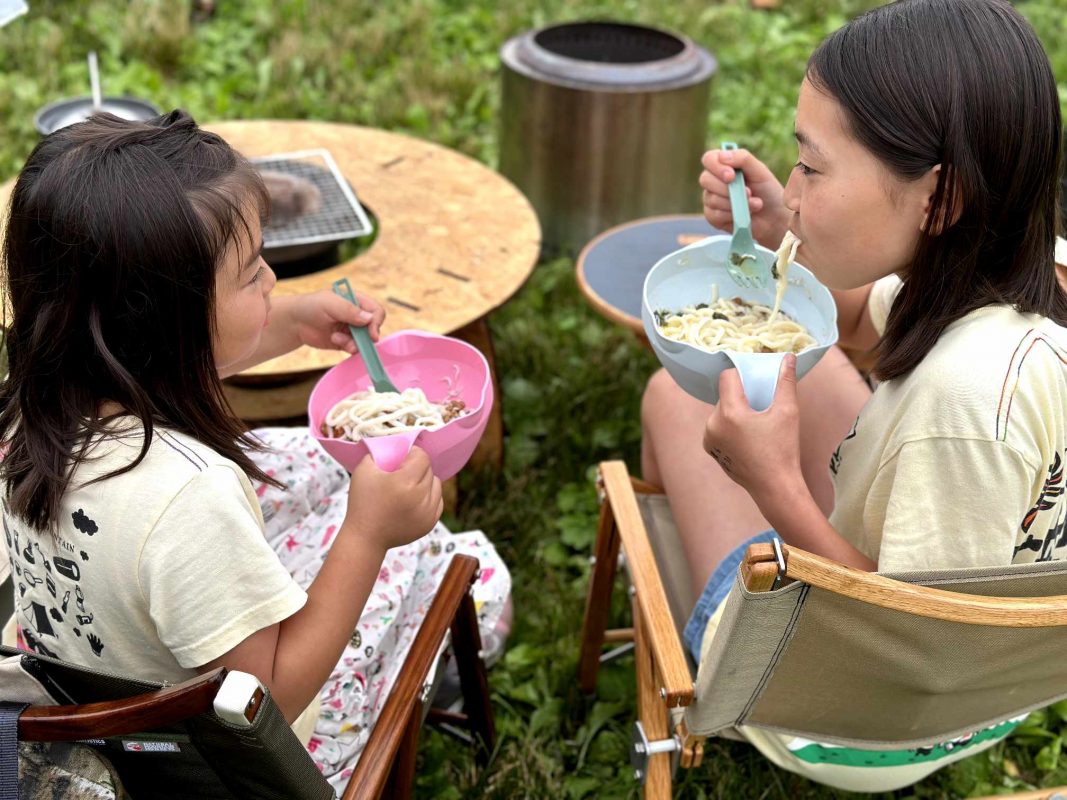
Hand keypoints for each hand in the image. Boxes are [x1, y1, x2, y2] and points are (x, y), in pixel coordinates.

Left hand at [289, 290, 385, 352]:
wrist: (295, 322)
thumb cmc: (310, 306)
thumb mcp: (329, 303)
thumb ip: (349, 310)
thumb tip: (369, 319)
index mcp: (357, 300)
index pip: (376, 310)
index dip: (376, 322)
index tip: (371, 334)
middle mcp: (357, 315)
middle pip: (373, 327)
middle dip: (365, 336)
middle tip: (354, 341)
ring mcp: (352, 329)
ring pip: (365, 341)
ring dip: (354, 342)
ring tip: (336, 338)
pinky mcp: (346, 342)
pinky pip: (355, 348)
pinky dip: (348, 347)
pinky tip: (335, 340)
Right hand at [343, 447, 442, 550]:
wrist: (366, 537)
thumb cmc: (362, 502)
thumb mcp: (364, 469)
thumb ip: (380, 452)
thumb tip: (394, 446)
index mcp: (405, 482)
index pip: (422, 457)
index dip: (412, 454)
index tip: (401, 459)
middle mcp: (421, 496)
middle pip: (429, 470)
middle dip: (417, 468)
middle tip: (401, 473)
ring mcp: (428, 511)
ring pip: (436, 484)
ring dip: (425, 481)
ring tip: (408, 487)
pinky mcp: (430, 523)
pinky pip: (437, 500)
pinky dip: (428, 497)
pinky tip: (413, 499)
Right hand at [699, 148, 790, 249]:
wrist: (774, 217)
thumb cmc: (768, 191)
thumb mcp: (759, 171)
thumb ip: (742, 158)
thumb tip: (722, 156)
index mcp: (724, 165)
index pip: (709, 159)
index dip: (716, 167)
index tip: (731, 176)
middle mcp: (714, 181)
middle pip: (705, 179)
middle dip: (726, 188)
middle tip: (748, 193)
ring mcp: (711, 199)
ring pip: (711, 199)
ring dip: (735, 203)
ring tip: (754, 204)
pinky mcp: (713, 217)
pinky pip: (715, 215)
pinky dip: (732, 215)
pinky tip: (744, 214)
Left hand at [703, 355, 802, 503]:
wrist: (775, 487)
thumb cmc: (783, 449)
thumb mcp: (788, 411)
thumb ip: (785, 381)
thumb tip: (789, 356)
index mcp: (729, 413)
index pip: (727, 377)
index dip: (742, 373)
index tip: (756, 378)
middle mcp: (712, 424)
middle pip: (725, 394)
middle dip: (741, 394)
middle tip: (761, 402)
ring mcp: (709, 438)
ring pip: (720, 410)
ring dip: (735, 410)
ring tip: (755, 420)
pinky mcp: (710, 449)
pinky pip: (717, 426)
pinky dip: (729, 425)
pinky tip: (747, 434)